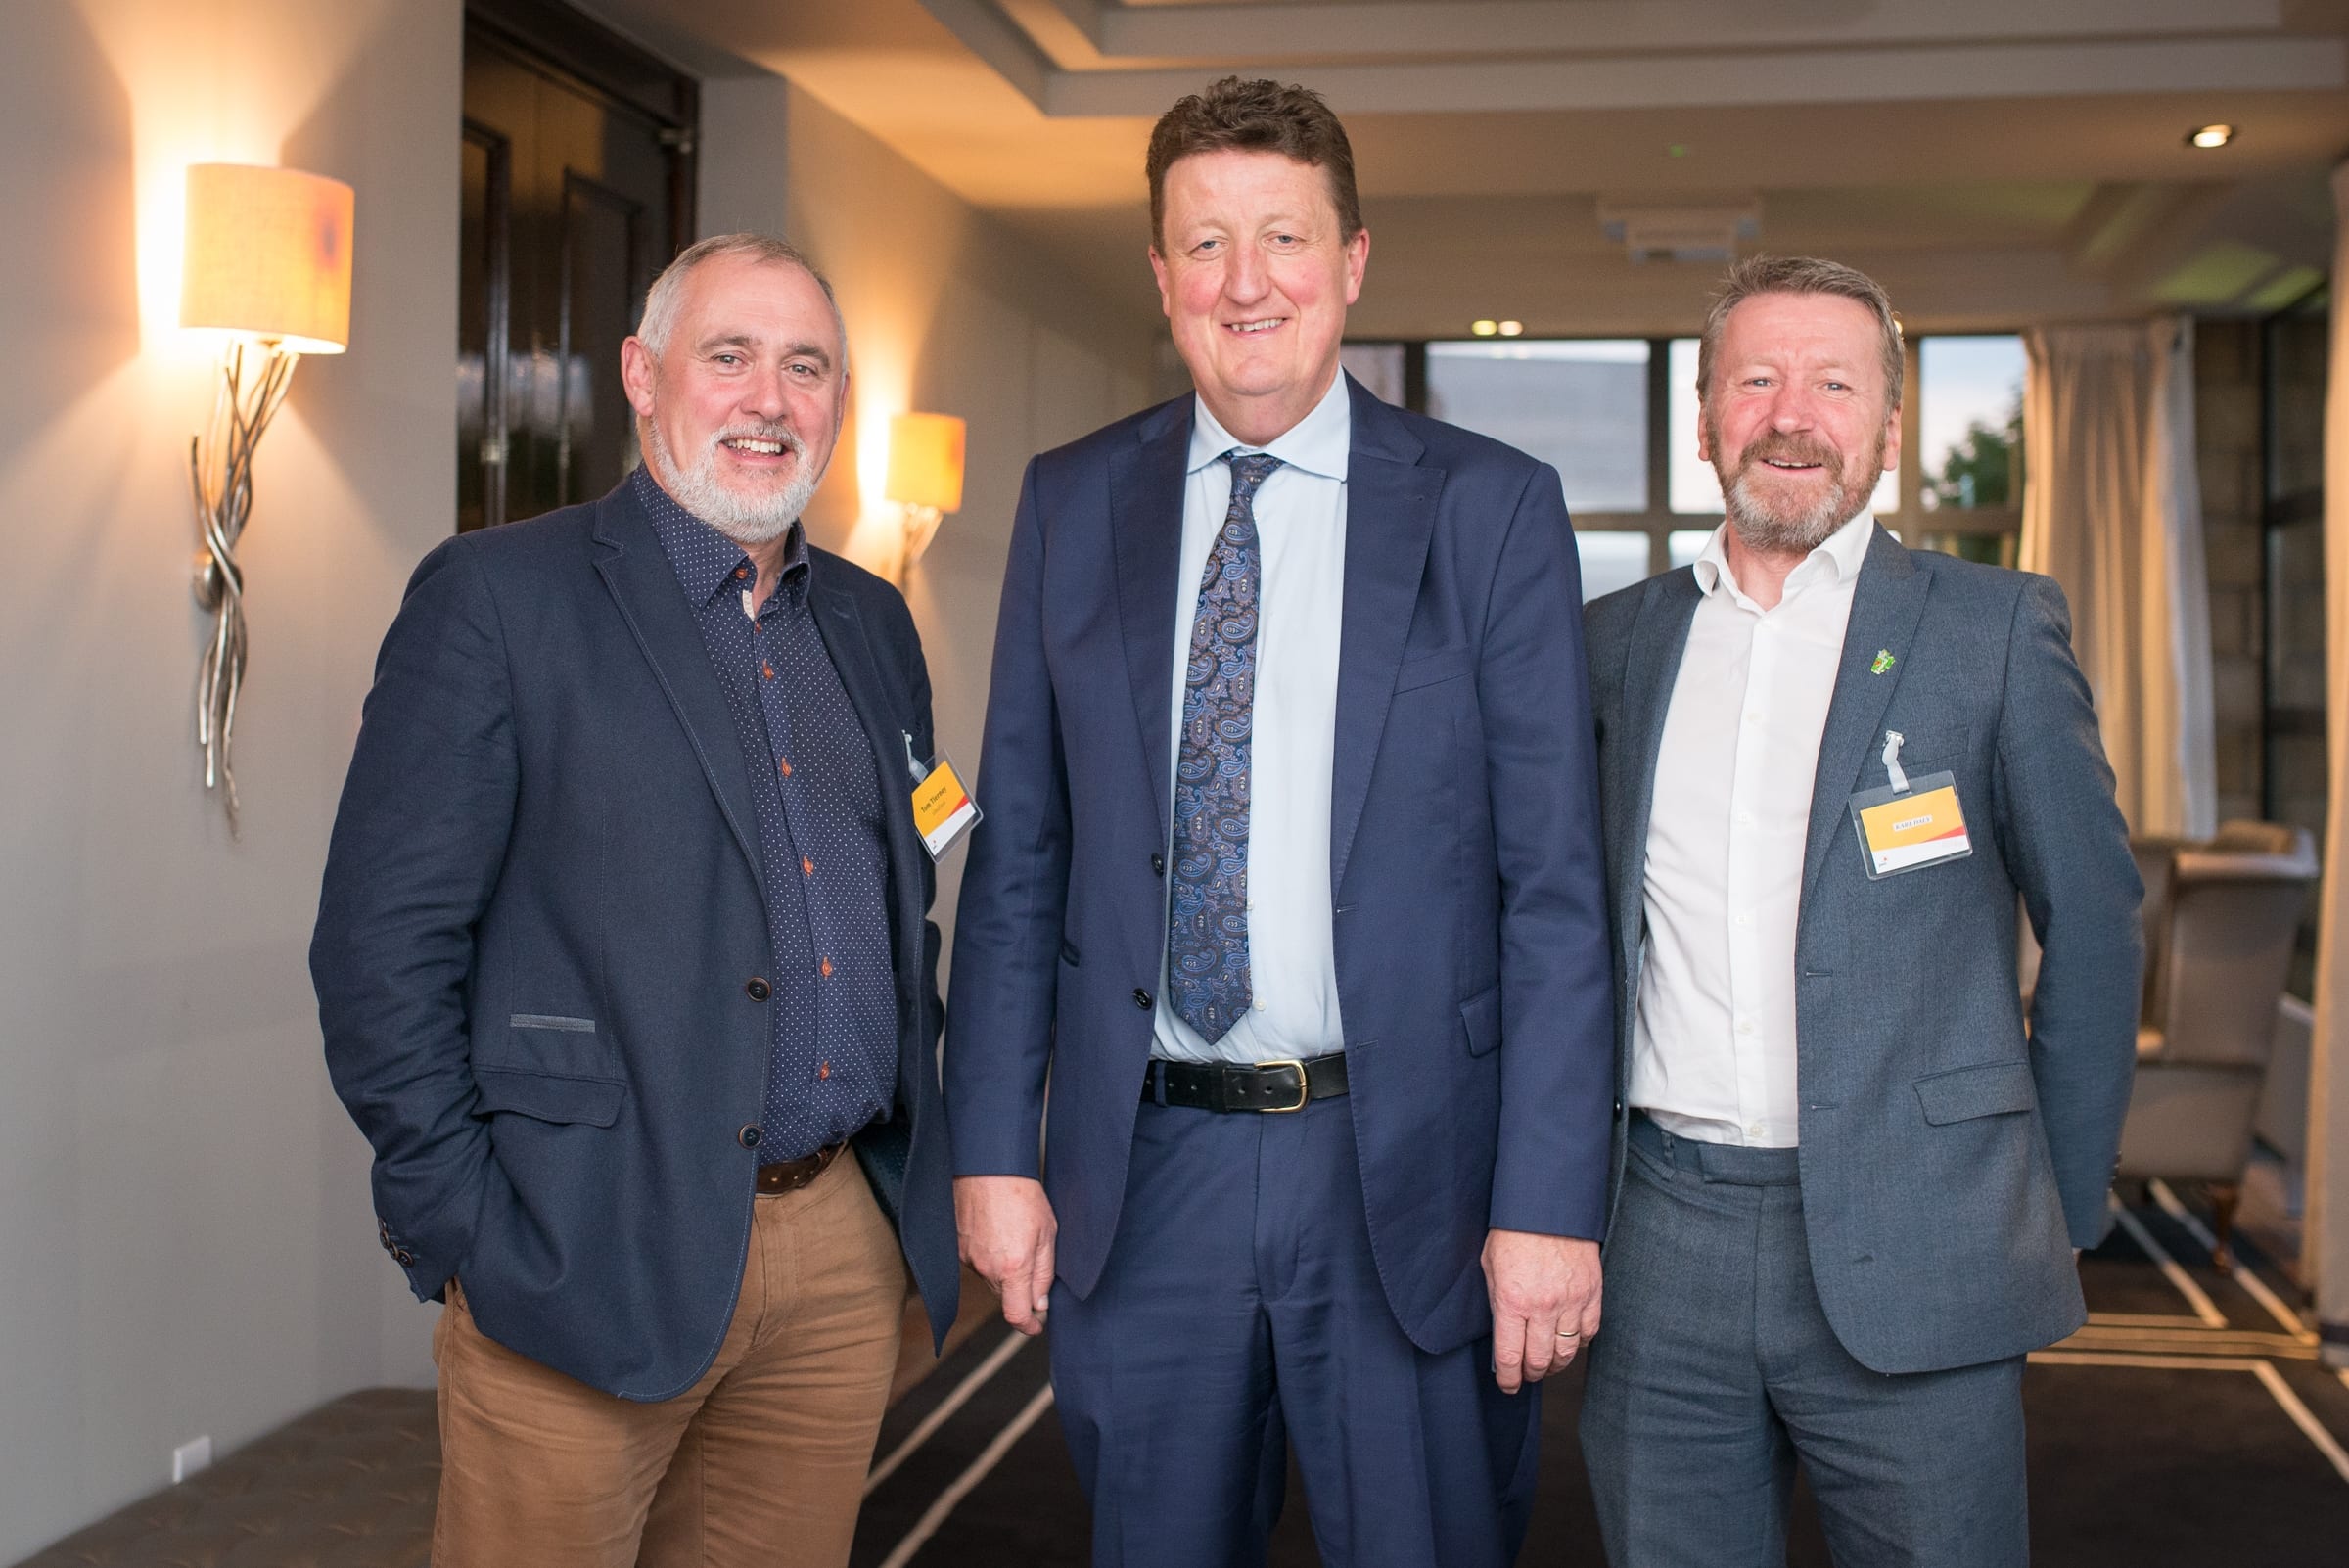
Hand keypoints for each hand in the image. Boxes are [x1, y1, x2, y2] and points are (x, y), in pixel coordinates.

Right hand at [955, 1175, 1057, 1335]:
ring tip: (1013, 1236)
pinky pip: (976, 1262)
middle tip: (1031, 1263)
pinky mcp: (956, 1247)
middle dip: (1020, 1290)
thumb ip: (1044, 1272)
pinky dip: (988, 1255)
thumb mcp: (1048, 1232)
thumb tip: (1041, 1302)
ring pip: (990, 1278)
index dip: (1028, 1326)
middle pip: (1005, 1296)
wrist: (987, 1166)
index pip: (1016, 1314)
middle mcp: (986, 1268)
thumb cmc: (1021, 1193)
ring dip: (1003, 1270)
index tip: (1036, 1326)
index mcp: (1013, 1267)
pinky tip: (996, 1231)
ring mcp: (968, 1258)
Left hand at [1483, 1229, 1600, 1392]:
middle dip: (1530, 1374)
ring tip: (1547, 1363)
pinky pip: (1589, 1333)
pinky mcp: (1592, 1293)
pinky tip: (1569, 1343)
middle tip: (1526, 1374)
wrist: (1548, 1203)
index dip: (1509, 1378)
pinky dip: (1579, 1344)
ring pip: (1567, 1353)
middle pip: (1539, 1361)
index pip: (1510, 1356)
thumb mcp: (1490, 1266)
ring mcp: (1571, 1301)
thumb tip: (1501, 1334)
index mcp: (1511, 1301)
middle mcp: (1543, 1306)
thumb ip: (1496, 1302)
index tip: (1508, 1385)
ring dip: (1555, 1364)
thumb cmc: (1513, 1232)